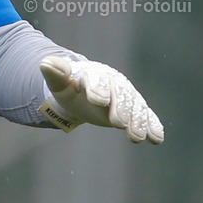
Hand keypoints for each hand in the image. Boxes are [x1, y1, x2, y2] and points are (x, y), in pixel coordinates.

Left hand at [39, 55, 163, 143]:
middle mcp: (114, 83)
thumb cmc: (71, 87)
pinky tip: (157, 139)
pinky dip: (152, 126)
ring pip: (136, 106)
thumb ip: (55, 74)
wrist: (85, 91)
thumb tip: (45, 63)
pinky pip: (146, 116)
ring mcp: (127, 96)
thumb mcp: (60, 84)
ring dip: (138, 121)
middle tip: (119, 123)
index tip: (98, 100)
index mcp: (94, 74)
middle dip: (121, 108)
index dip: (98, 89)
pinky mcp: (135, 109)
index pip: (98, 80)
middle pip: (121, 94)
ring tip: (137, 137)